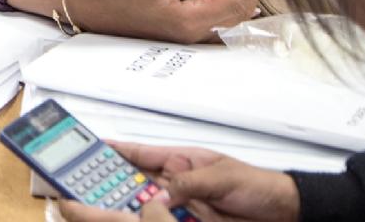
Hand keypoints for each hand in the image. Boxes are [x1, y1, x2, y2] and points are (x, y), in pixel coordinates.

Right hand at [58, 143, 299, 221]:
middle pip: (132, 185)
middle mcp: (174, 186)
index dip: (111, 151)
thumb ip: (191, 182)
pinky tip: (129, 219)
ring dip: (121, 209)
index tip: (84, 150)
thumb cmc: (259, 188)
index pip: (138, 155)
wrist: (287, 215)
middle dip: (104, 185)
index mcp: (180, 163)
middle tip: (77, 187)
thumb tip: (162, 192)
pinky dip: (143, 221)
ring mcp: (179, 209)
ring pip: (141, 208)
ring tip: (91, 208)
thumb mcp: (224, 178)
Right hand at [71, 0, 270, 42]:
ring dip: (249, 2)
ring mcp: (188, 39)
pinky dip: (235, 14)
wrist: (93, 13)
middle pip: (237, 15)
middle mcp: (191, 33)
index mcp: (184, 18)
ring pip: (231, 24)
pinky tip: (241, 5)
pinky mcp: (183, 37)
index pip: (232, 2)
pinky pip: (220, 28)